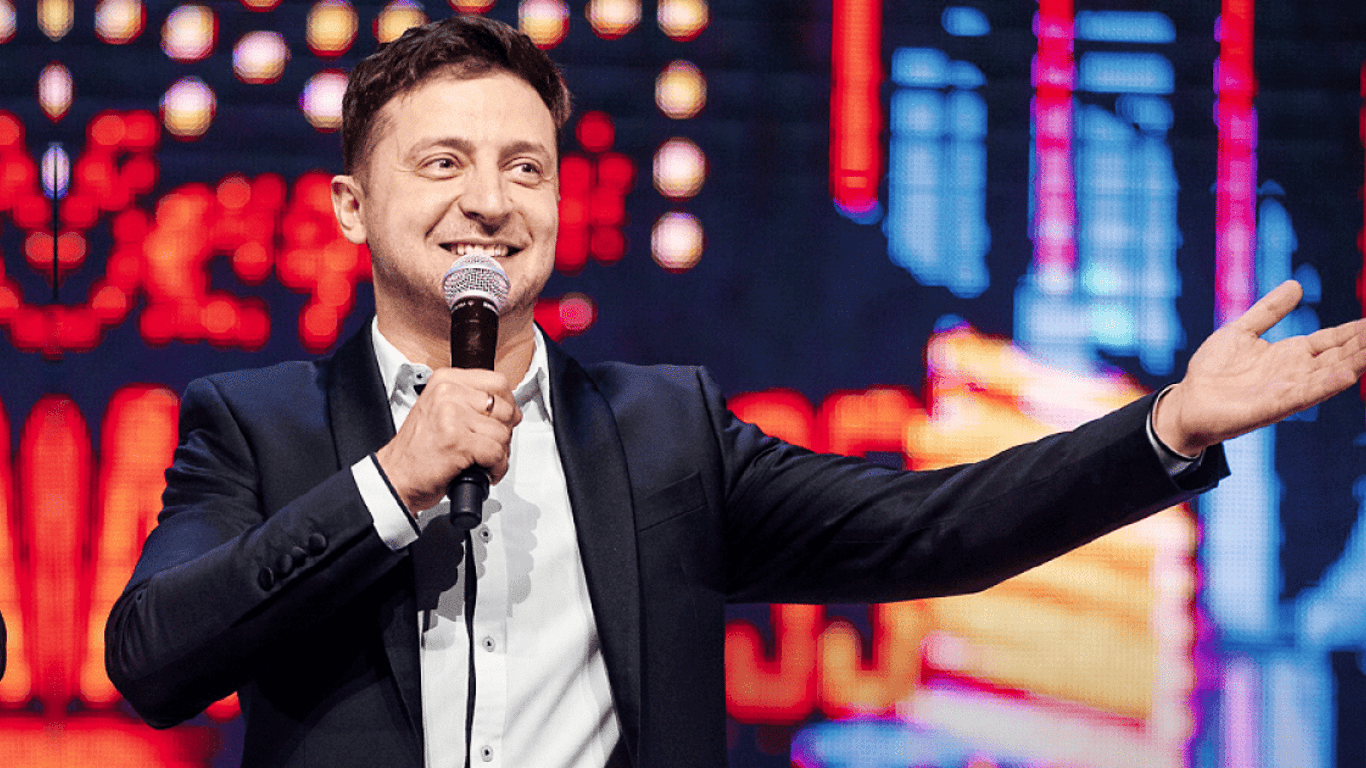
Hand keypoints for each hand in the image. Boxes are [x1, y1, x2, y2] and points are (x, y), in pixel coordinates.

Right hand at [374, 368, 521, 512]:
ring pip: (502, 433)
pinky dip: (496, 467)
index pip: (498, 382)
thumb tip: (512, 409)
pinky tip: (485, 471)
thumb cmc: (418, 449)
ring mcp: (451, 416)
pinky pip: (496, 453)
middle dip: (505, 432)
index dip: (508, 404)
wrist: (395, 476)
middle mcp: (448, 393)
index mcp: (445, 381)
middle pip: (505, 408)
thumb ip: (471, 402)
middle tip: (491, 445)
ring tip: (485, 461)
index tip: (502, 420)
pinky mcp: (457, 441)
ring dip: (501, 453)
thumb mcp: (440, 410)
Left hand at [1153, 280, 1365, 455]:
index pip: (1333, 340)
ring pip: (1330, 374)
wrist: (1188, 402)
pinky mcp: (1273, 406)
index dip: (1357, 331)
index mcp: (1291, 354)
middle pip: (1340, 356)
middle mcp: (1296, 372)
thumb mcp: (1242, 330)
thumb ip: (1269, 310)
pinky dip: (1326, 384)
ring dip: (1355, 362)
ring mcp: (1287, 390)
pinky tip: (1347, 374)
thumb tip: (1296, 284)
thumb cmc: (1214, 369)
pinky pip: (1305, 394)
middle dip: (1364, 345)